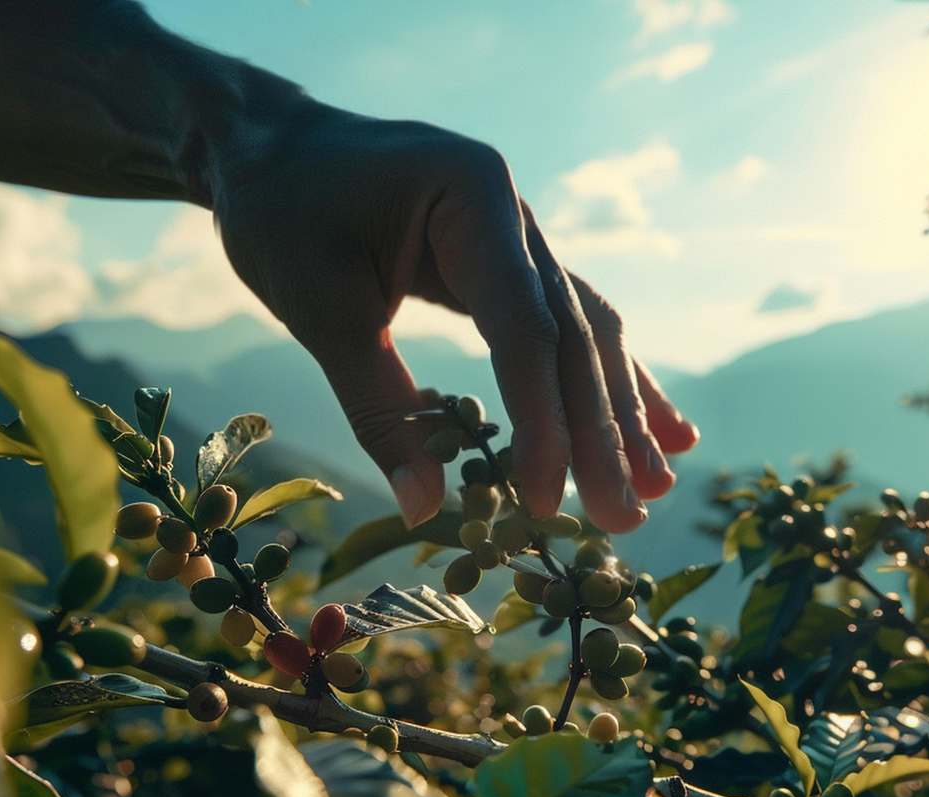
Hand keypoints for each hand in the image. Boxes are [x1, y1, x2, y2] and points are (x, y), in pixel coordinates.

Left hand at [209, 104, 697, 531]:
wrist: (270, 146)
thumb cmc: (282, 213)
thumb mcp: (317, 307)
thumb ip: (376, 404)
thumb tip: (426, 510)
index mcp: (473, 196)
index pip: (524, 326)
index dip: (541, 419)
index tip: (543, 500)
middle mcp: (514, 213)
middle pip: (572, 335)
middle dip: (601, 432)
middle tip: (624, 519)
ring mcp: (520, 236)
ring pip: (585, 334)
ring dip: (620, 412)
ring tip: (658, 486)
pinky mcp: (510, 264)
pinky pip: (567, 328)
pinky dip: (606, 382)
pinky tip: (657, 429)